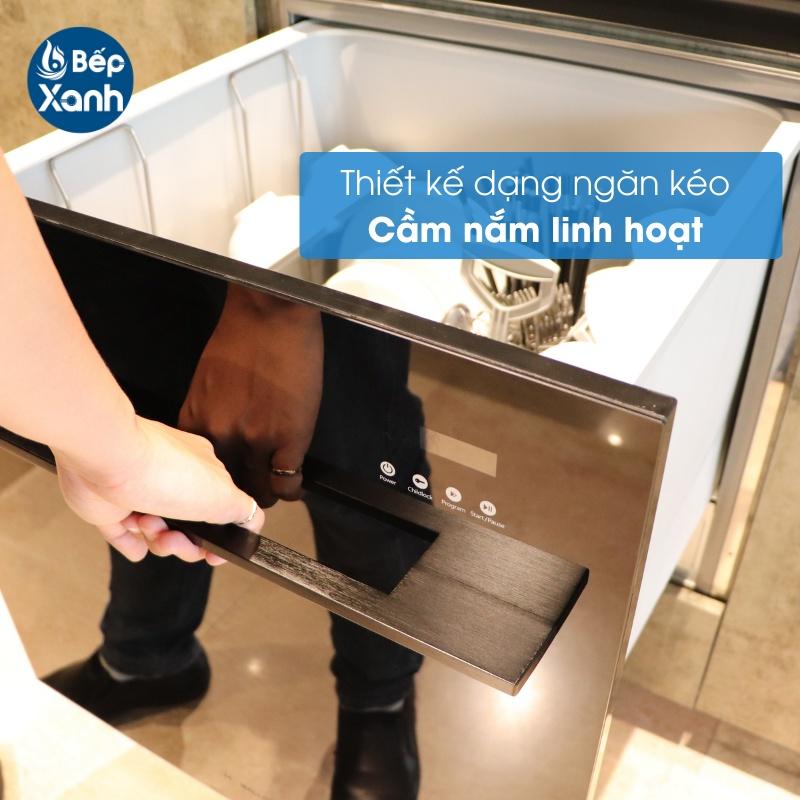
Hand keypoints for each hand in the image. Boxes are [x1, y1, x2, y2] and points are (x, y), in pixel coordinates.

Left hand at [54, 416, 264, 563]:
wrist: (109, 459)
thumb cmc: (165, 470)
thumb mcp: (223, 494)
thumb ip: (243, 511)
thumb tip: (253, 521)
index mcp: (202, 470)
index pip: (216, 510)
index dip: (216, 537)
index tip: (213, 552)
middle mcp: (171, 479)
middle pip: (187, 527)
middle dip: (183, 542)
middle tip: (174, 540)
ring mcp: (138, 493)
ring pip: (156, 533)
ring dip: (155, 538)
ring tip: (146, 523)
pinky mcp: (109, 506)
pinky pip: (122, 534)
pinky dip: (131, 543)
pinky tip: (136, 545)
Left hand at [179, 285, 323, 506]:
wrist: (270, 314)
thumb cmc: (241, 338)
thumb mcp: (207, 380)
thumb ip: (209, 414)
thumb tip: (219, 438)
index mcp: (198, 422)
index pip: (200, 473)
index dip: (214, 485)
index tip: (223, 490)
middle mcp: (222, 436)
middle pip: (228, 487)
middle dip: (240, 496)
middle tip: (251, 496)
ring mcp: (256, 439)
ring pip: (260, 491)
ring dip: (268, 494)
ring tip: (275, 488)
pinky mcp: (289, 437)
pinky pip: (288, 482)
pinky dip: (292, 488)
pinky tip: (294, 483)